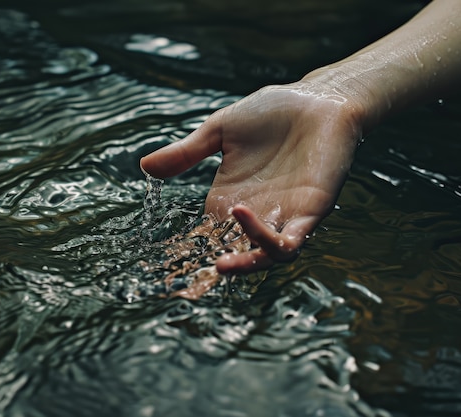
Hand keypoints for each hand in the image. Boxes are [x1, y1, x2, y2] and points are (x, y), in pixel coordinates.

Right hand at [140, 80, 363, 272]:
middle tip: (191, 283)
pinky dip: (268, 237)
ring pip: (265, 256)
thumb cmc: (273, 111)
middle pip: (235, 254)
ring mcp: (283, 215)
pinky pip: (291, 239)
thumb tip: (144, 166)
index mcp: (232, 200)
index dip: (190, 254)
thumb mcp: (219, 132)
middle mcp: (256, 214)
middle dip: (215, 271)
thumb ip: (186, 153)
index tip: (168, 267)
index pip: (208, 237)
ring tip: (220, 264)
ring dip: (245, 264)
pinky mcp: (311, 211)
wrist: (316, 99)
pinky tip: (242, 215)